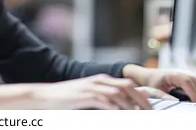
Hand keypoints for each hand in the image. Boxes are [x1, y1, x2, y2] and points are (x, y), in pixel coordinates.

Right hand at [34, 74, 152, 109]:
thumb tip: (119, 108)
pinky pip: (105, 101)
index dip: (142, 95)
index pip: (128, 84)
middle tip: (150, 113)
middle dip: (141, 99)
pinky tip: (121, 116)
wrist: (45, 95)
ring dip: (131, 105)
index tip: (151, 107)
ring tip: (140, 116)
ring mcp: (92, 87)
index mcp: (102, 80)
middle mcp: (99, 80)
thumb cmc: (66, 99)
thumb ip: (103, 100)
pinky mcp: (85, 95)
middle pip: (128, 86)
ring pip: (119, 93)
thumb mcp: (88, 97)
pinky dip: (116, 109)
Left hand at [124, 65, 195, 104]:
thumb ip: (163, 98)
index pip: (186, 81)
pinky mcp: (184, 78)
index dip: (193, 92)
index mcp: (171, 74)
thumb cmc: (148, 83)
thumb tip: (172, 106)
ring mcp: (182, 74)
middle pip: (195, 80)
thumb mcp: (154, 92)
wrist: (145, 76)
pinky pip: (195, 83)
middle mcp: (178, 72)